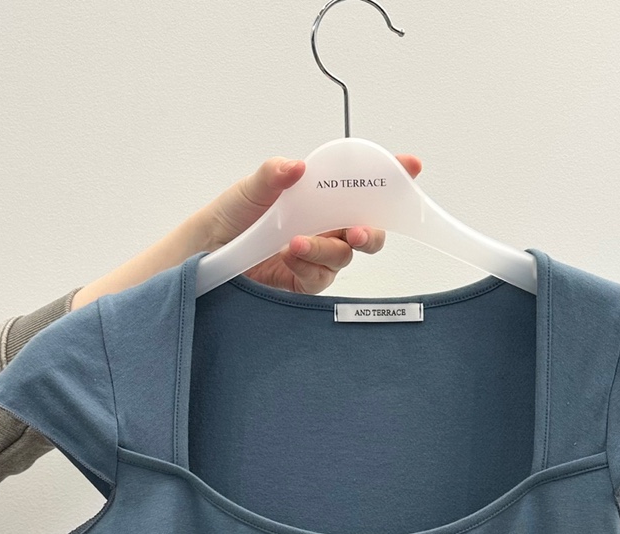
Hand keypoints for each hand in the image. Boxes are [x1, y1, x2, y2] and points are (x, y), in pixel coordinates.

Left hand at [203, 154, 423, 293]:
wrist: (208, 249)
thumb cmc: (234, 214)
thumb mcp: (252, 188)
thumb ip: (274, 175)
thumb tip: (296, 166)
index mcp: (323, 198)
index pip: (363, 187)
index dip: (391, 178)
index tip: (410, 167)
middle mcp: (326, 227)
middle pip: (368, 230)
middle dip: (371, 231)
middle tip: (356, 231)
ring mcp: (318, 255)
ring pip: (343, 256)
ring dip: (326, 249)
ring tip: (297, 244)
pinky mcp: (305, 281)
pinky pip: (320, 278)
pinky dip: (308, 267)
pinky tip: (289, 257)